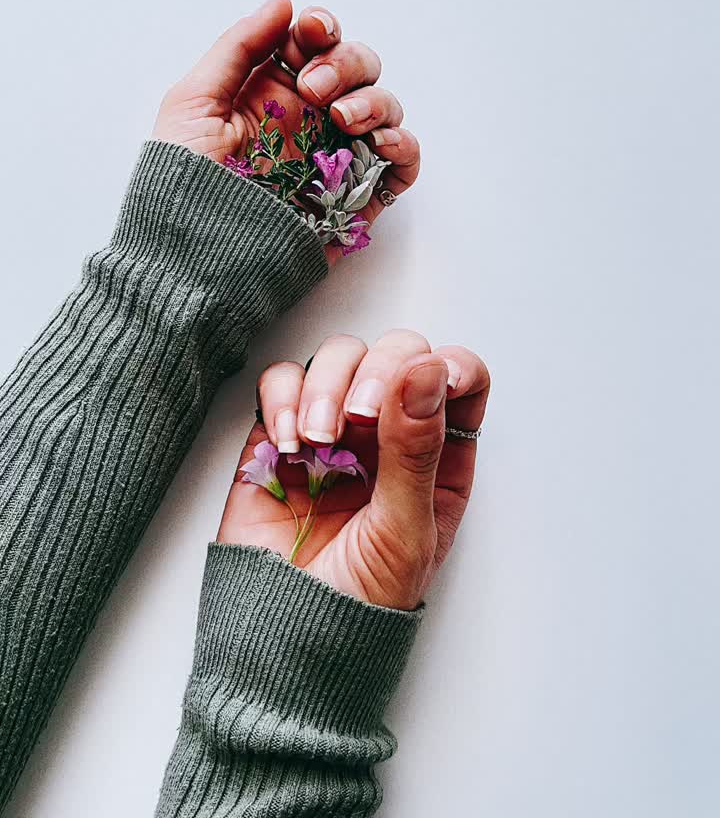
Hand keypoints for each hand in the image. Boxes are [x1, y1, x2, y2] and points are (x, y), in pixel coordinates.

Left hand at [152, 0, 419, 262]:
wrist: (195, 258)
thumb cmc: (182, 185)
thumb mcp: (194, 102)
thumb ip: (239, 47)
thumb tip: (283, 1)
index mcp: (272, 89)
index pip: (314, 43)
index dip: (321, 28)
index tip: (310, 31)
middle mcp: (311, 117)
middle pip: (357, 66)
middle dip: (345, 64)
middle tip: (314, 88)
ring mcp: (338, 154)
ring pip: (384, 105)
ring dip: (372, 100)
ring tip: (340, 118)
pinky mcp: (359, 194)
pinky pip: (402, 161)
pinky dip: (404, 144)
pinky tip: (380, 142)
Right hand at [218, 330, 490, 609]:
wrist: (283, 641)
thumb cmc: (359, 601)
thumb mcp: (406, 531)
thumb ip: (417, 450)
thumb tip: (428, 370)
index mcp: (439, 454)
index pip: (459, 378)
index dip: (450, 365)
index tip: (430, 379)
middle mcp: (390, 431)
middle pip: (398, 354)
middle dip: (378, 371)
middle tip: (359, 417)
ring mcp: (335, 427)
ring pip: (341, 357)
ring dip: (327, 385)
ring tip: (316, 439)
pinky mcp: (280, 432)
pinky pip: (282, 381)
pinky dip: (283, 398)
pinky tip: (288, 442)